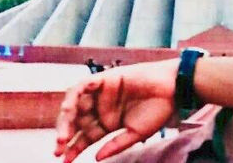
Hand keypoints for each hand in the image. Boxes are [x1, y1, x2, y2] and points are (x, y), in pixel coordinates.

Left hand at [54, 60, 179, 161]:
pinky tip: (70, 110)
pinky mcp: (104, 79)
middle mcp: (100, 109)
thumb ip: (115, 145)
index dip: (74, 149)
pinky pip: (82, 86)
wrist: (172, 90)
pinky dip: (74, 96)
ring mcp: (101, 94)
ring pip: (75, 105)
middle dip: (65, 135)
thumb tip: (96, 158)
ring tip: (63, 135)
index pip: (85, 137)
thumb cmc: (158, 112)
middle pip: (76, 123)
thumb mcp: (136, 134)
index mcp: (107, 123)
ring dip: (65, 119)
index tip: (65, 161)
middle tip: (59, 149)